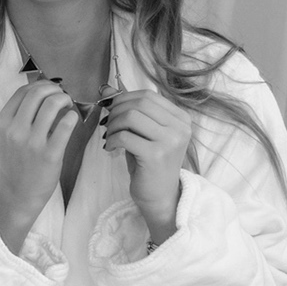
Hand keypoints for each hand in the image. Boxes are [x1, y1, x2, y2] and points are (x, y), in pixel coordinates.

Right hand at [0, 78, 79, 251]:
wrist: (16, 196)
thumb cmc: (15, 164)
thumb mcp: (7, 137)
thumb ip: (19, 116)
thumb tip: (44, 93)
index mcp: (1, 123)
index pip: (22, 92)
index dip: (40, 85)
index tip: (50, 90)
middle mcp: (14, 130)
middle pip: (37, 93)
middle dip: (55, 89)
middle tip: (62, 96)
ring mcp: (32, 142)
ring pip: (52, 104)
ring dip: (65, 99)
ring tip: (68, 106)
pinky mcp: (49, 154)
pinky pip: (66, 124)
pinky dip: (72, 117)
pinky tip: (72, 120)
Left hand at [101, 90, 191, 243]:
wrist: (160, 196)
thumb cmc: (149, 163)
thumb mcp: (141, 133)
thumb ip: (128, 110)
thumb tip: (106, 89)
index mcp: (181, 118)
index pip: (148, 95)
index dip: (124, 98)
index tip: (111, 109)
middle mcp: (180, 127)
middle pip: (139, 103)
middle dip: (116, 110)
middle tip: (108, 124)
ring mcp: (170, 141)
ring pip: (131, 117)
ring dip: (113, 125)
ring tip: (110, 136)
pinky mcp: (156, 155)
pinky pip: (125, 137)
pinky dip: (112, 140)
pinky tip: (111, 148)